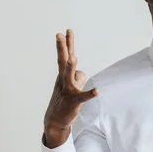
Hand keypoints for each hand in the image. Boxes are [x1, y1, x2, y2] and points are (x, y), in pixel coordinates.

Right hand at [43, 29, 97, 147]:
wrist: (55, 120)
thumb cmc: (65, 100)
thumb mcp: (72, 85)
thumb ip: (77, 76)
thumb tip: (81, 72)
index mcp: (62, 75)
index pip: (64, 57)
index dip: (65, 44)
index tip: (65, 31)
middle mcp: (63, 80)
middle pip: (63, 61)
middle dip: (62, 48)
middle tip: (59, 35)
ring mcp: (68, 89)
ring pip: (70, 76)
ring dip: (71, 67)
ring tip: (74, 58)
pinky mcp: (74, 100)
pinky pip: (83, 95)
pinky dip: (90, 93)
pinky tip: (97, 91)